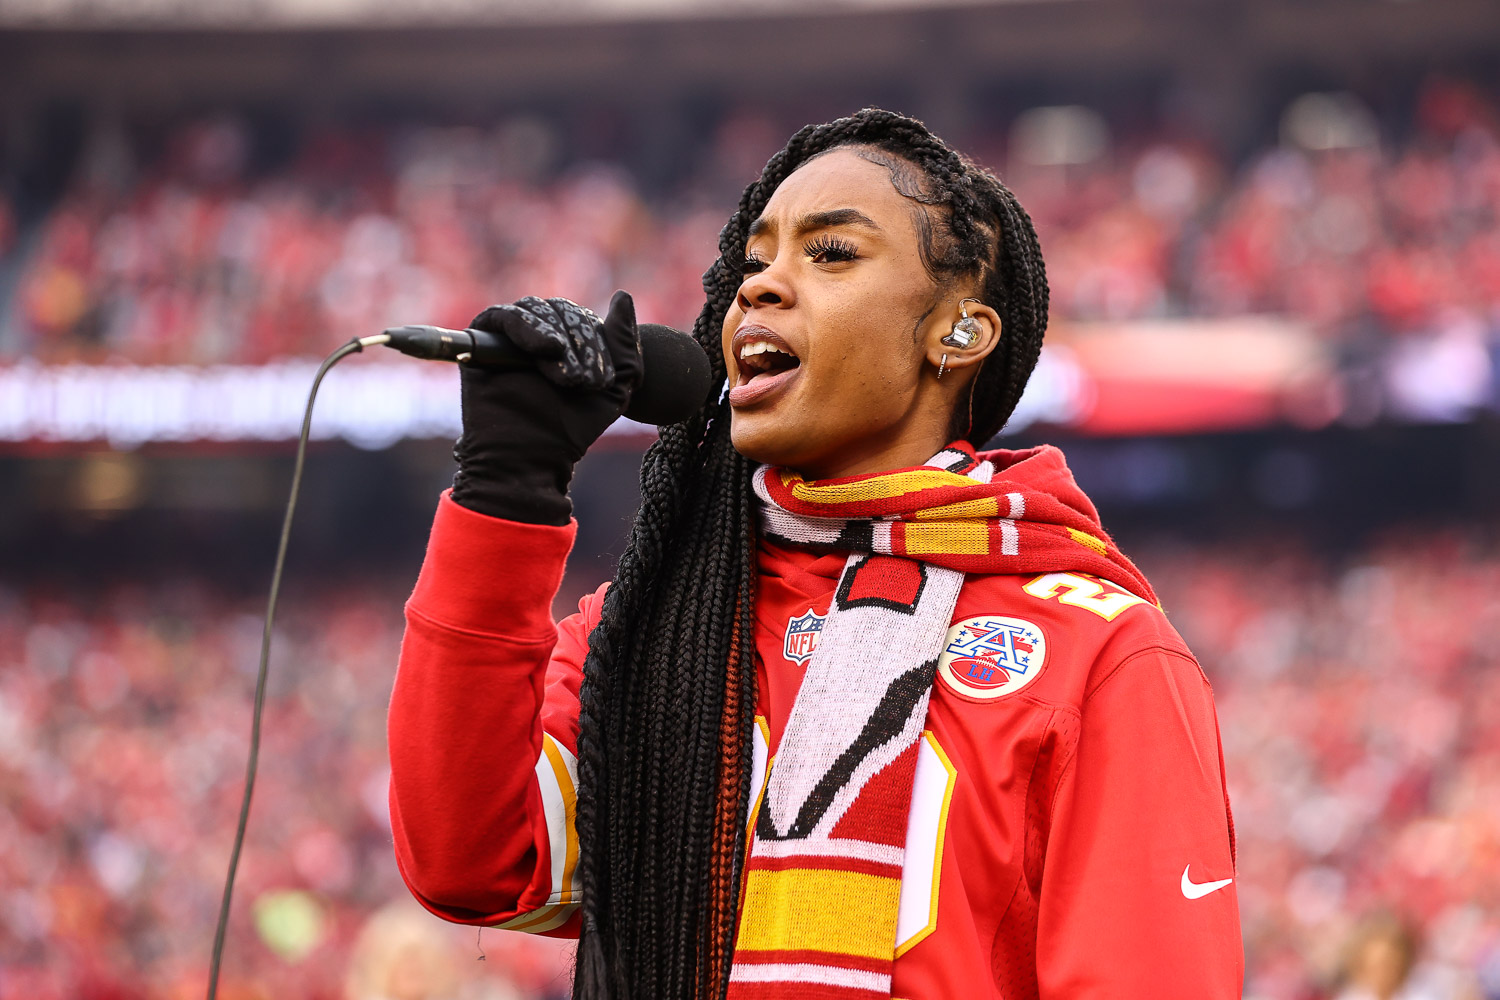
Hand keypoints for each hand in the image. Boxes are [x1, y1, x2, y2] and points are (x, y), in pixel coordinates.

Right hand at [451, 291, 642, 524]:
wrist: (536, 454)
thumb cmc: (575, 426)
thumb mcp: (615, 384)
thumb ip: (624, 342)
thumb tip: (623, 296)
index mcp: (565, 339)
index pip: (582, 317)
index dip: (597, 343)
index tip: (603, 382)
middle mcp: (536, 333)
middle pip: (561, 310)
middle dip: (580, 344)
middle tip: (583, 383)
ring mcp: (508, 335)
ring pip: (537, 309)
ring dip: (559, 340)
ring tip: (568, 378)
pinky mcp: (482, 339)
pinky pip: (505, 316)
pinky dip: (529, 328)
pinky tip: (549, 349)